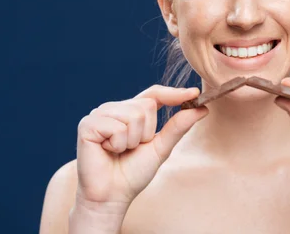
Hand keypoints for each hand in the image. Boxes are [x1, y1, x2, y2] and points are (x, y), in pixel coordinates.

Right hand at [75, 85, 207, 209]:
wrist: (112, 196)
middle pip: (146, 106)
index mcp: (130, 111)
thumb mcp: (161, 148)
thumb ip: (178, 127)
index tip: (194, 94)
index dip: (173, 93)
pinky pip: (116, 127)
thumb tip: (202, 108)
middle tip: (131, 148)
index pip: (154, 94)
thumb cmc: (133, 173)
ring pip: (133, 116)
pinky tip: (107, 151)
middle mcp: (114, 108)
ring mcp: (99, 114)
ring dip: (132, 141)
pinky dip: (117, 145)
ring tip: (119, 151)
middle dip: (146, 133)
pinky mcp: (87, 124)